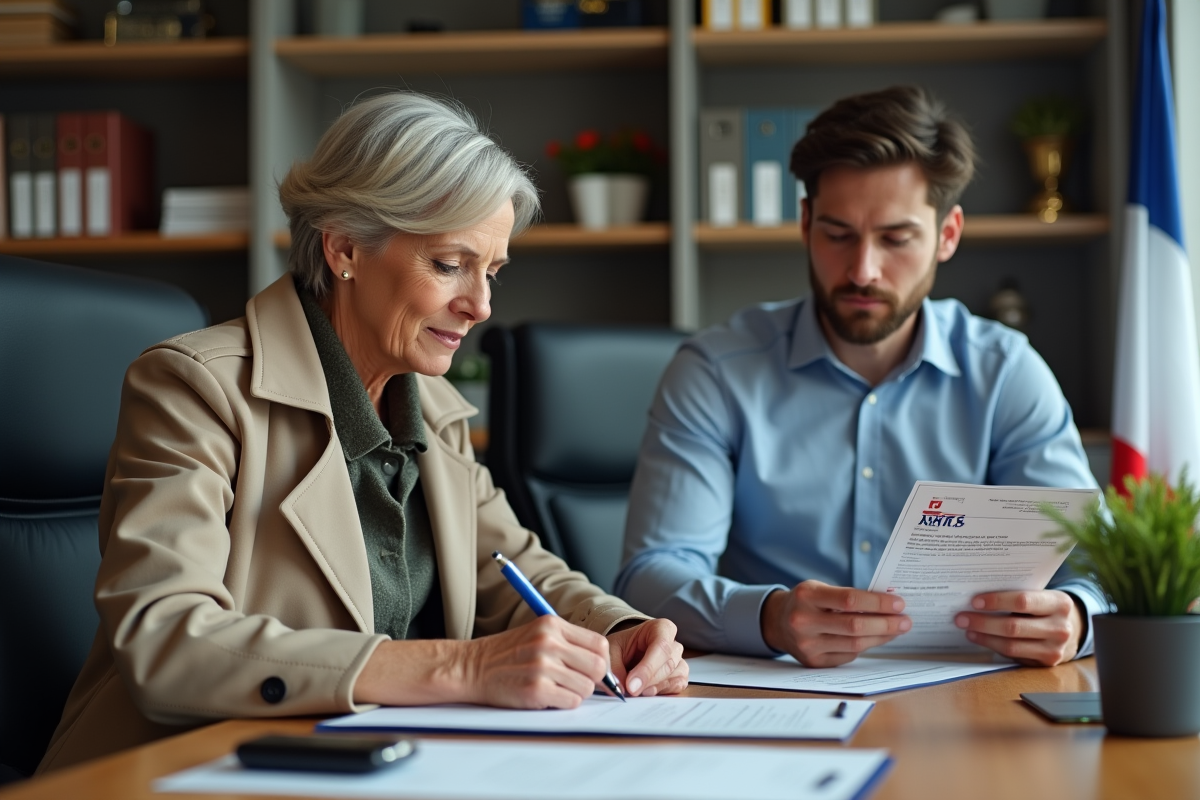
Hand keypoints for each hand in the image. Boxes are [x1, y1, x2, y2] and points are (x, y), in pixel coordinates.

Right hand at [461, 615, 610, 708]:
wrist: (472, 667)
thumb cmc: (506, 654)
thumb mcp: (537, 634)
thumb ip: (567, 643)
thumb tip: (602, 666)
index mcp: (552, 625)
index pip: (599, 644)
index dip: (601, 661)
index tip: (594, 670)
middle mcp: (549, 643)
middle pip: (598, 666)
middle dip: (593, 679)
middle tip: (578, 682)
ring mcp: (543, 666)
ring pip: (586, 687)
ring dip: (576, 692)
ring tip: (556, 688)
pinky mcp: (536, 690)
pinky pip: (571, 701)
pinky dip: (563, 703)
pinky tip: (547, 697)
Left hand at [605, 619, 687, 696]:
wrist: (626, 653)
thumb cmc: (622, 646)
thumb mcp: (612, 650)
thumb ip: (615, 666)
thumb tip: (621, 686)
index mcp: (660, 628)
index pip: (660, 646)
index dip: (647, 668)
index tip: (632, 685)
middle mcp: (673, 643)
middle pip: (668, 664)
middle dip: (648, 681)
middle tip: (630, 691)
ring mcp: (678, 660)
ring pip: (674, 676)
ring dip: (655, 688)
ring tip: (637, 691)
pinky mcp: (679, 676)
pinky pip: (677, 686)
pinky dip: (662, 692)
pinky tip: (648, 692)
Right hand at [761, 581, 911, 667]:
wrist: (777, 622)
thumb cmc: (807, 602)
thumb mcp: (820, 589)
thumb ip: (848, 596)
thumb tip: (888, 605)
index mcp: (806, 596)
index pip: (849, 600)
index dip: (877, 602)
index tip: (899, 604)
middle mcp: (803, 621)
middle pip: (854, 626)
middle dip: (885, 623)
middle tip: (906, 621)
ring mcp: (807, 645)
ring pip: (854, 644)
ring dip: (881, 637)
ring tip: (897, 630)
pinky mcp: (813, 662)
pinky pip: (848, 656)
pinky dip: (865, 646)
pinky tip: (876, 638)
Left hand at [955, 590, 1082, 666]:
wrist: (1071, 629)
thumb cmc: (1046, 607)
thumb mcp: (1041, 595)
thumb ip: (1018, 594)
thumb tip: (977, 595)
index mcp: (1059, 603)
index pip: (1023, 601)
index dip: (996, 601)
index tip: (974, 601)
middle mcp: (1060, 627)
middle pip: (1014, 627)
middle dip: (983, 622)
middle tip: (960, 617)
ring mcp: (1055, 648)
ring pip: (1012, 645)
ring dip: (984, 637)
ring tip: (967, 629)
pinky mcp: (1047, 663)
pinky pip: (1014, 655)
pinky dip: (993, 646)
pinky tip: (980, 639)